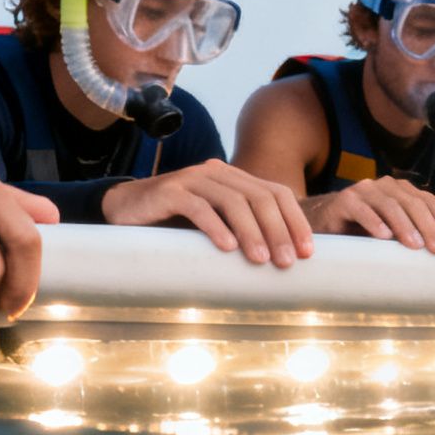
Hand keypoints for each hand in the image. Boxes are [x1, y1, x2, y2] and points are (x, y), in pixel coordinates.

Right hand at [102, 159, 314, 267]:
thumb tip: (285, 261)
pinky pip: (198, 207)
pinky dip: (215, 227)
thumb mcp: (217, 224)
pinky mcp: (168, 191)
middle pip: (260, 197)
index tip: (309, 253)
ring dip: (251, 232)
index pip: (277, 192)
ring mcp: (192, 179)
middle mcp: (217, 172)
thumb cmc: (176, 223)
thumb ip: (244, 231)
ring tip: (261, 260)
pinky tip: (227, 248)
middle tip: (287, 262)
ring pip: (232, 201)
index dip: (295, 221)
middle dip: (278, 230)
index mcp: (235, 179)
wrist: (126, 210)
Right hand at [301, 175, 434, 255]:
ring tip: (415, 246)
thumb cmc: (363, 232)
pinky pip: (360, 210)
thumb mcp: (393, 234)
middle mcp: (386, 187)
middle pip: (415, 203)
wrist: (322, 224)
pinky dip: (373, 222)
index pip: (431, 203)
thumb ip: (415, 236)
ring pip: (390, 205)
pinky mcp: (343, 201)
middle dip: (430, 227)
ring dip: (405, 226)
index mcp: (403, 192)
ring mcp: (364, 191)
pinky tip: (383, 236)